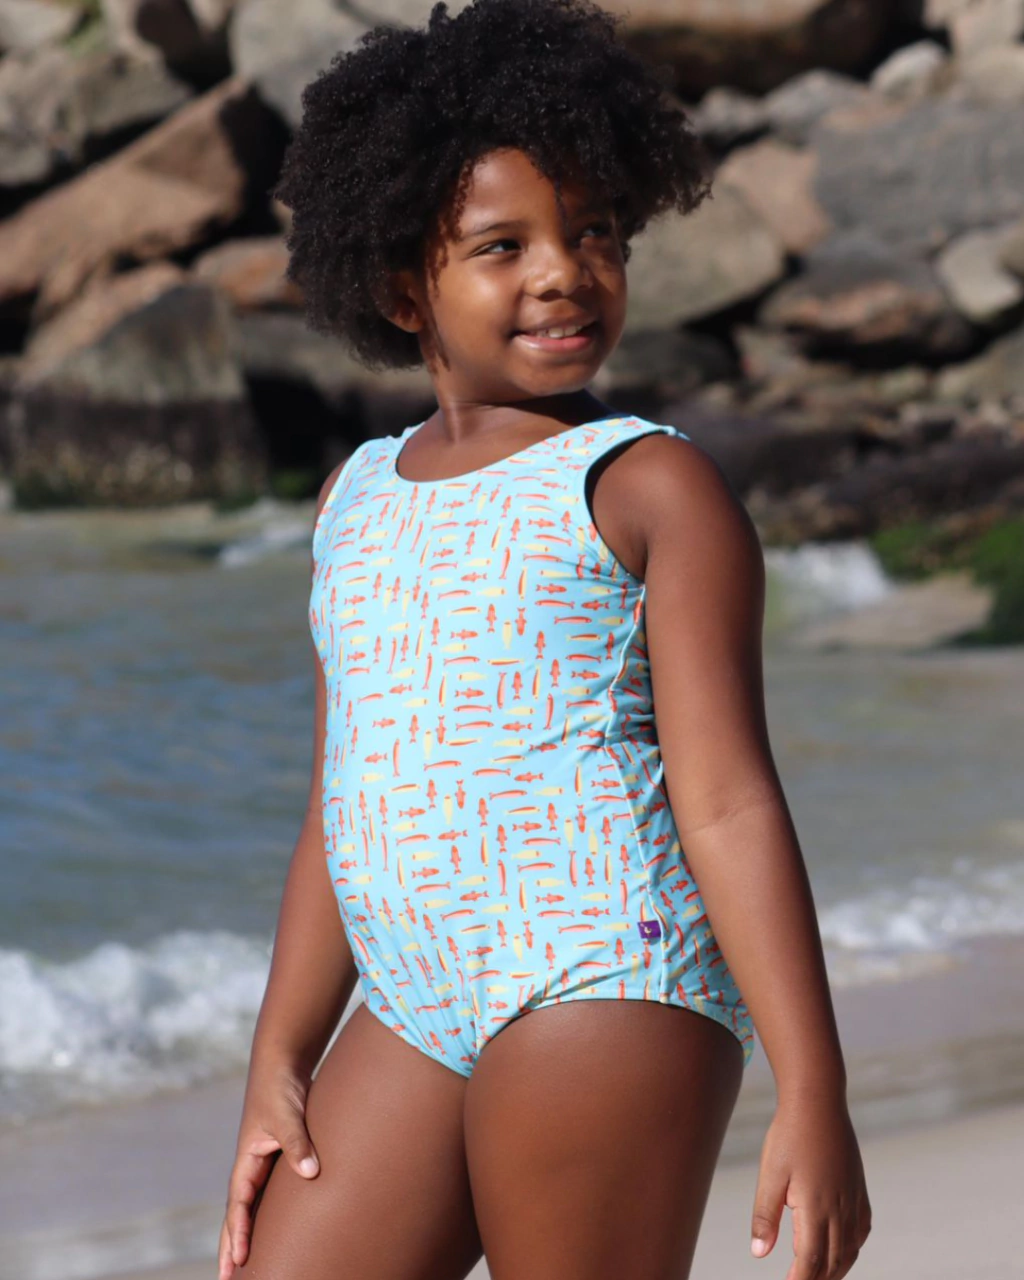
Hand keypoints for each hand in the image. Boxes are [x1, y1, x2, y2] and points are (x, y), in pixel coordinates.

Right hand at [218, 1064, 320, 1277]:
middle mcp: (252, 1165)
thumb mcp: (288, 1115)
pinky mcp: (281, 1155)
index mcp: (246, 1160)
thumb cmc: (280, 1088)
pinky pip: (272, 1192)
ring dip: (249, 1233)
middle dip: (232, 1245)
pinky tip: (280, 1229)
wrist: (284, 1064)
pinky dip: (270, 1213)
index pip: (238, 1204)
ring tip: (247, 1265)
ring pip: (254, 1206)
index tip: (238, 1259)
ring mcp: (265, 1162)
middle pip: (238, 1213)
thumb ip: (298, 1142)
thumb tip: (311, 1172)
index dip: (238, 1231)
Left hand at [749, 1094, 870, 1279]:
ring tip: (815, 1276)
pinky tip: (841, 1250)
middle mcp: (840, 1209)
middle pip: (832, 1262)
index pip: (810, 1261)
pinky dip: (851, 1249)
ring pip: (849, 1250)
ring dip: (834, 1269)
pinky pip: (860, 1231)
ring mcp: (854, 1200)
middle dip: (816, 1278)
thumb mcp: (770, 1174)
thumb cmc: (789, 1135)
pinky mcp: (859, 1190)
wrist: (818, 1100)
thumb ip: (765, 1216)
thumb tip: (759, 1254)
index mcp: (816, 1208)